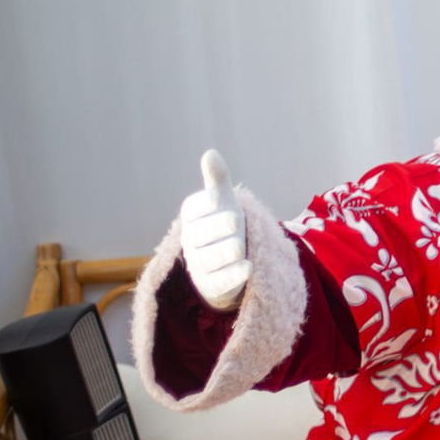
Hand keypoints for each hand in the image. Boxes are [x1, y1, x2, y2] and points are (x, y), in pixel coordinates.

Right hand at [179, 150, 251, 310]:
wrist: (227, 260)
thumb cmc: (224, 222)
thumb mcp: (224, 200)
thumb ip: (217, 180)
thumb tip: (211, 153)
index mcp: (192, 217)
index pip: (195, 210)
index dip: (207, 205)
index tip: (219, 199)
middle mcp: (191, 240)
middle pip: (202, 235)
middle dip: (219, 228)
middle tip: (236, 221)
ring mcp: (199, 264)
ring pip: (211, 258)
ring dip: (227, 252)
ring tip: (241, 248)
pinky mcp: (211, 285)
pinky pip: (221, 281)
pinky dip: (234, 275)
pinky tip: (248, 268)